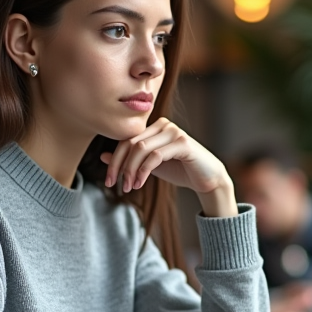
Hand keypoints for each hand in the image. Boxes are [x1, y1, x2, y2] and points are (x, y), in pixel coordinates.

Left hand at [100, 118, 236, 216]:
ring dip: (131, 170)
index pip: (127, 140)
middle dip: (120, 166)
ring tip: (129, 187)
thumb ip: (130, 160)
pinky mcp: (182, 143)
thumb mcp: (149, 167)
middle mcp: (164, 125)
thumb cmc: (180, 171)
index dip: (115, 160)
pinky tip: (140, 183)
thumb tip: (104, 156)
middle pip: (131, 143)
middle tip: (115, 185)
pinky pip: (155, 155)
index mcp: (155, 127)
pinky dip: (144, 170)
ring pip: (141, 148)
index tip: (109, 179)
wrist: (207, 180)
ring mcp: (174, 132)